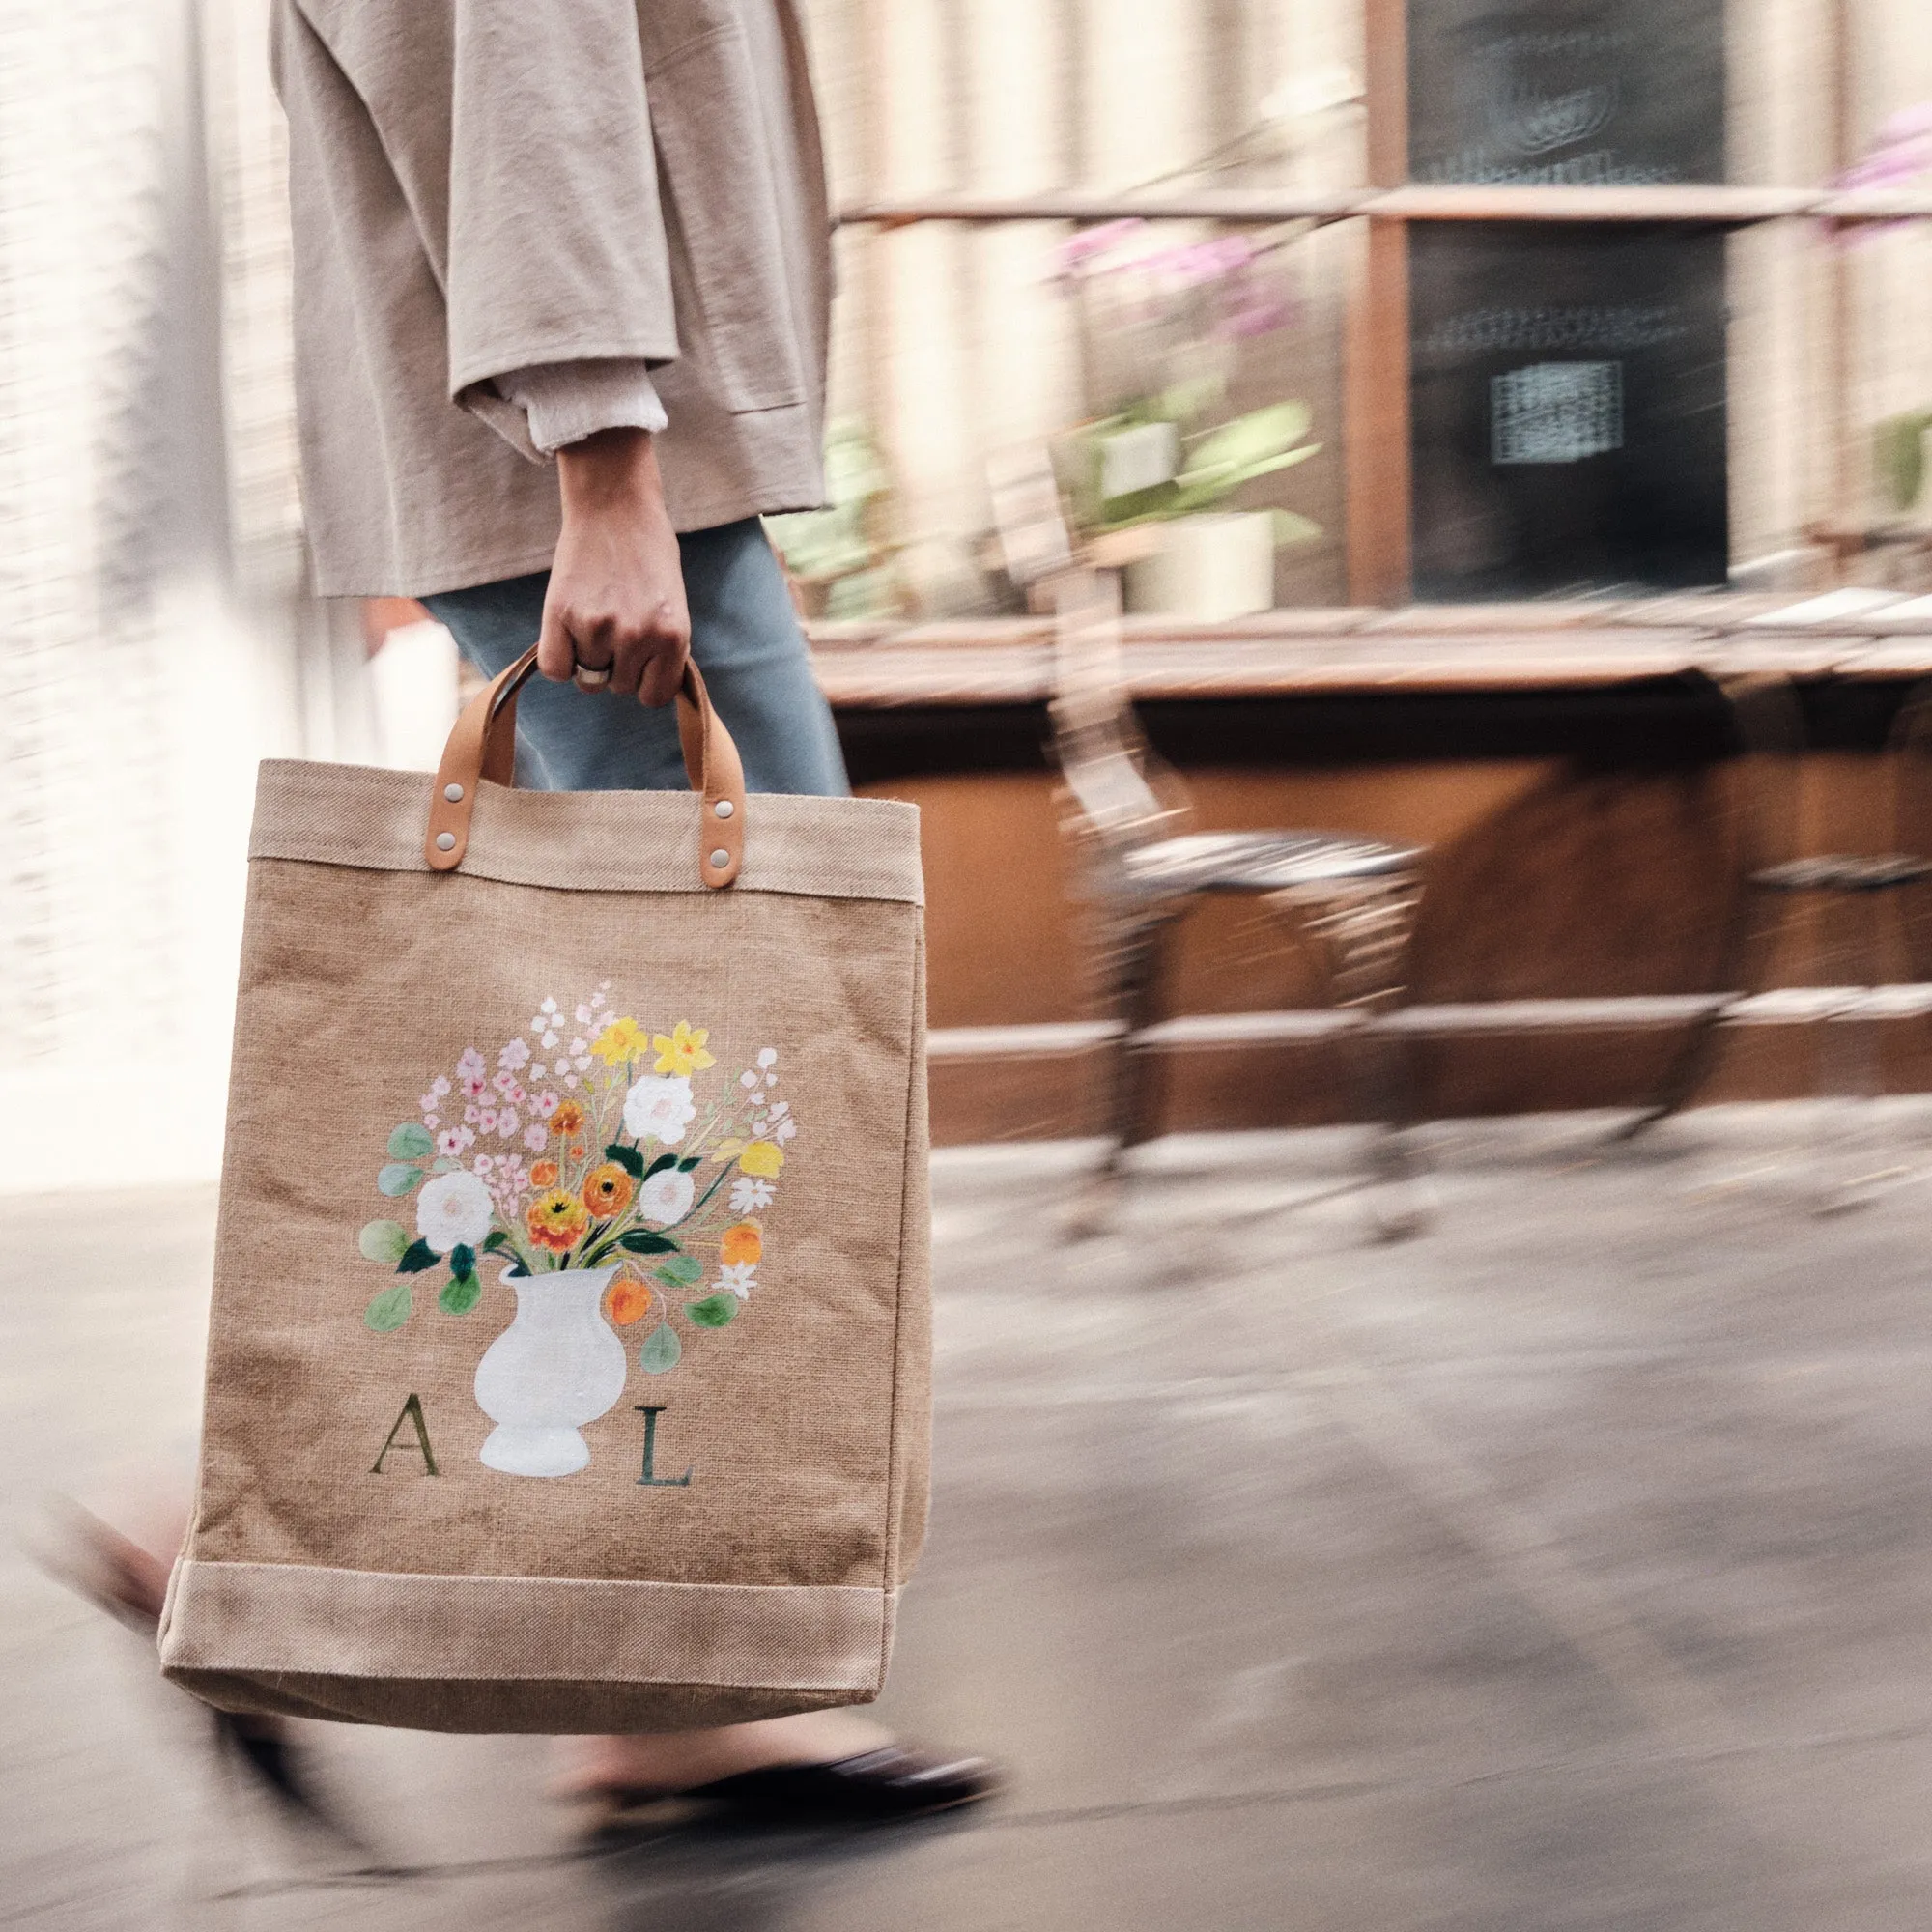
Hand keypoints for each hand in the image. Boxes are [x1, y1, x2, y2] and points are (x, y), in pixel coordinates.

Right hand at [540, 428, 688, 705]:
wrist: (615, 505)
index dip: (643, 681)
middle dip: (615, 665)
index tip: (638, 661)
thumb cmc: (647, 552)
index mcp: (674, 636)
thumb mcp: (672, 604)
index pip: (653, 696)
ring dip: (588, 659)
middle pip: (618, 687)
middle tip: (613, 624)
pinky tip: (565, 635)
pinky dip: (559, 660)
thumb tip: (646, 688)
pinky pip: (555, 668)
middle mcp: (639, 637)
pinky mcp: (563, 613)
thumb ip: (663, 648)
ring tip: (593, 618)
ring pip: (588, 679)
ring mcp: (600, 627)